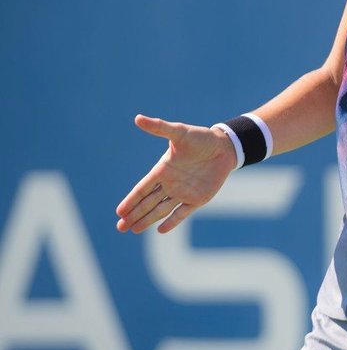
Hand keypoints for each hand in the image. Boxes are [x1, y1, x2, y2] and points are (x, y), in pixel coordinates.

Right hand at [115, 115, 237, 233]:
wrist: (224, 146)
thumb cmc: (200, 138)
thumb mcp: (179, 133)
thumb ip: (159, 127)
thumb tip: (138, 118)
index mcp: (162, 170)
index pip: (142, 189)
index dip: (131, 200)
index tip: (119, 212)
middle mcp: (170, 183)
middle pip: (148, 203)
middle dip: (134, 215)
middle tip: (120, 228)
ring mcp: (183, 192)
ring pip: (161, 210)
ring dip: (148, 220)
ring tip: (133, 230)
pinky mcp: (198, 199)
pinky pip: (182, 213)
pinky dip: (172, 221)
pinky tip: (160, 230)